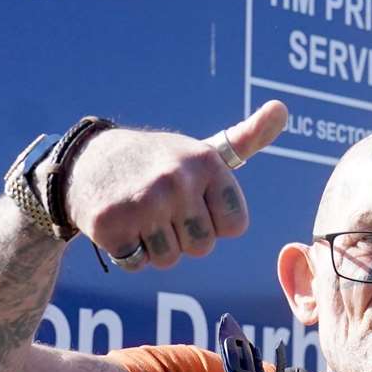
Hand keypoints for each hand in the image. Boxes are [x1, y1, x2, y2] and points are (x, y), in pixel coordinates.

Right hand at [62, 101, 287, 269]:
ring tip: (140, 213)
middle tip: (160, 207)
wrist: (88, 162)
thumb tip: (283, 108)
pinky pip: (138, 263)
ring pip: (170, 259)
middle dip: (182, 236)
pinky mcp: (113, 224)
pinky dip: (128, 251)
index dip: (212, 221)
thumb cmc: (157, 162)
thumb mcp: (203, 149)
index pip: (234, 227)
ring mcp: (144, 203)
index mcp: (207, 163)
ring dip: (154, 245)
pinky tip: (121, 223)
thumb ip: (248, 138)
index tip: (192, 199)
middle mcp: (178, 181)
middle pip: (202, 247)